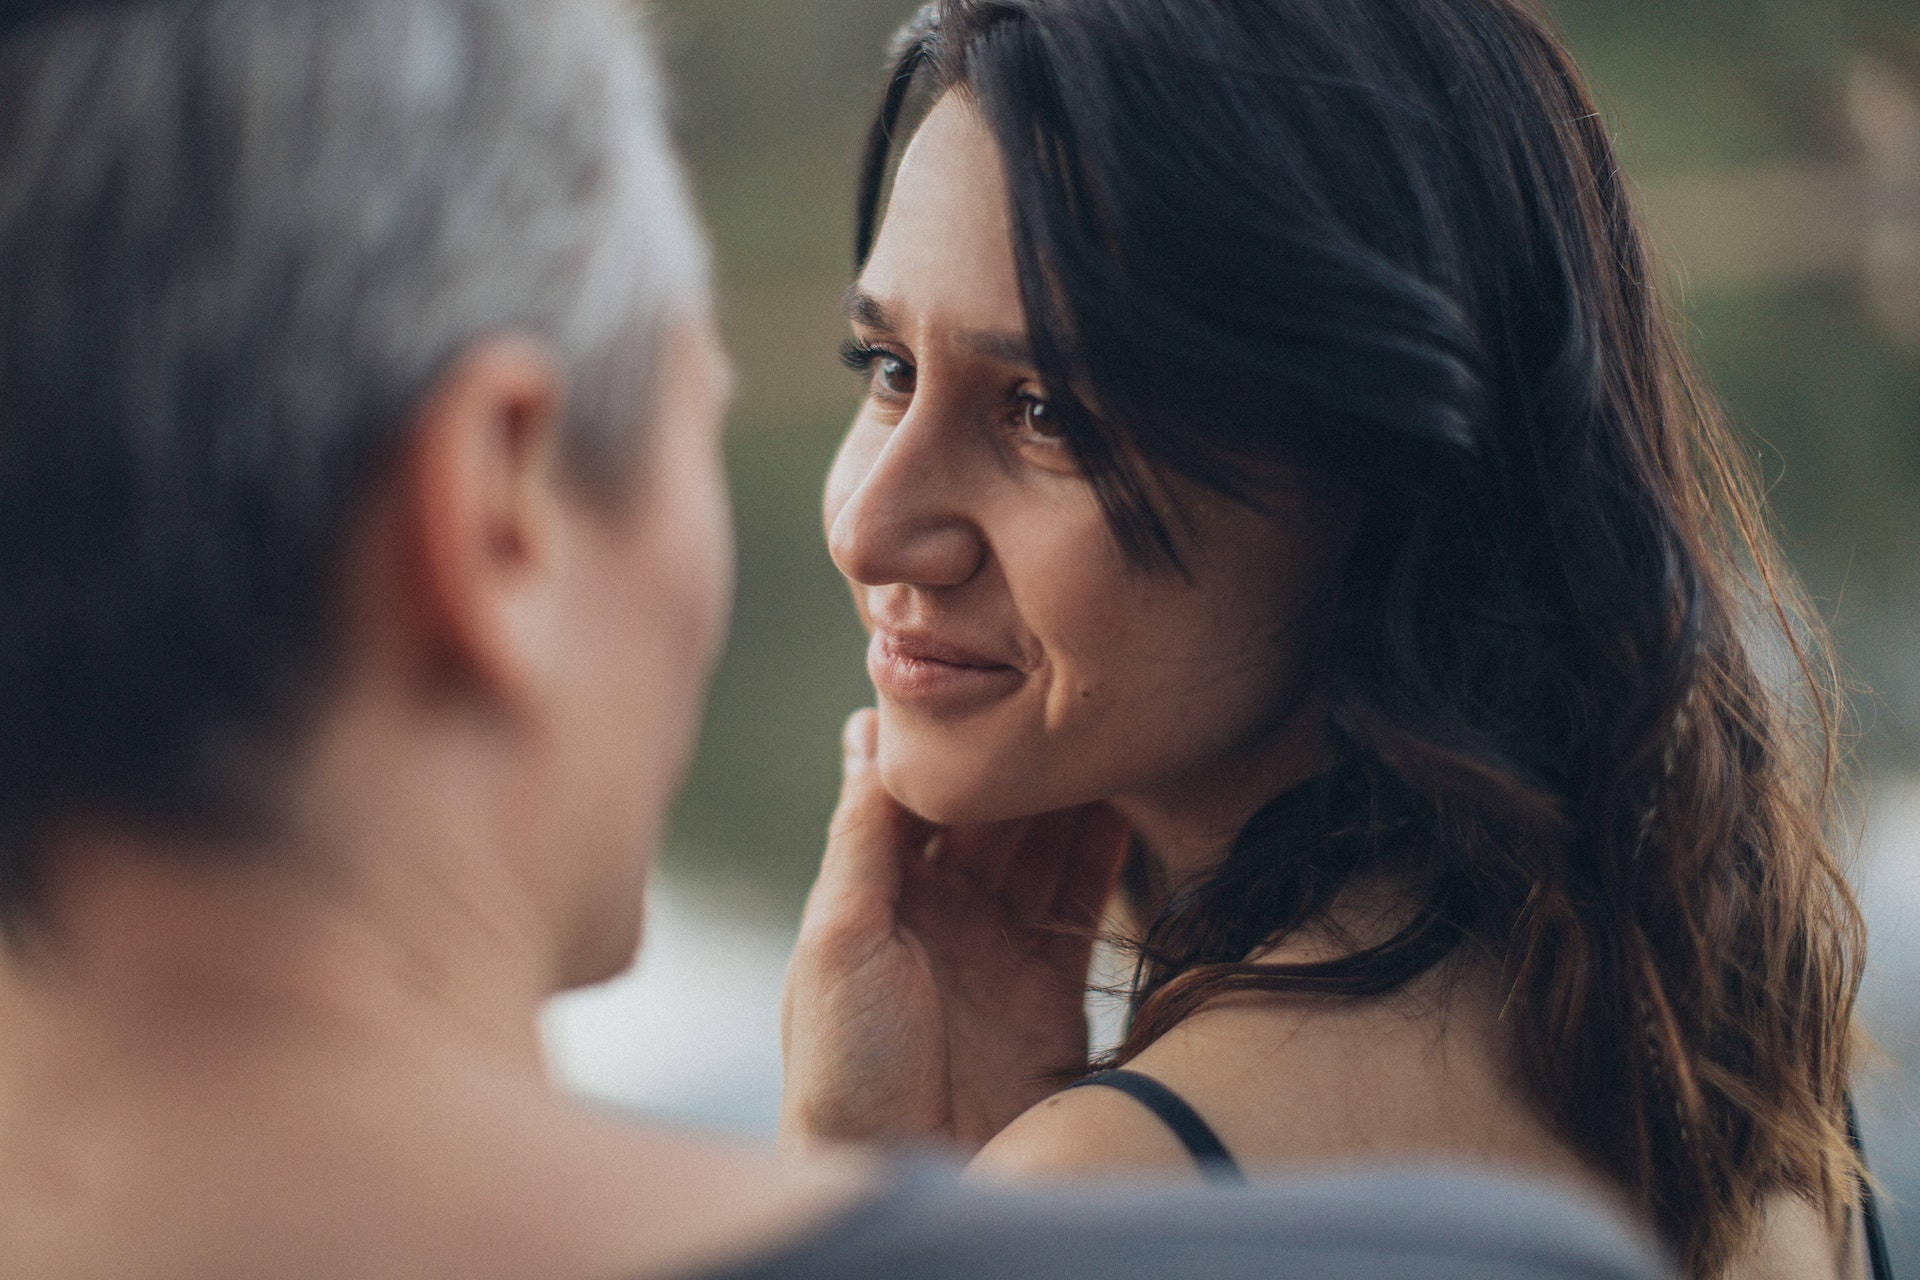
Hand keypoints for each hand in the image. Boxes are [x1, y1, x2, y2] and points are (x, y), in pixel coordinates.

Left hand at [779, 709, 1130, 1152]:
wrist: (905, 1172)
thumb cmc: (844, 1069)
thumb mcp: (838, 937)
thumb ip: (864, 836)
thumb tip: (866, 731)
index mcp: (875, 897)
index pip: (920, 796)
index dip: (951, 743)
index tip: (985, 675)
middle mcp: (938, 915)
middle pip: (989, 815)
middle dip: (1020, 760)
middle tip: (1063, 693)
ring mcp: (997, 950)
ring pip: (1041, 849)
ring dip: (1067, 795)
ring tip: (1102, 729)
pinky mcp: (1050, 990)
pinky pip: (1082, 904)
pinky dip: (1104, 854)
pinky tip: (1126, 800)